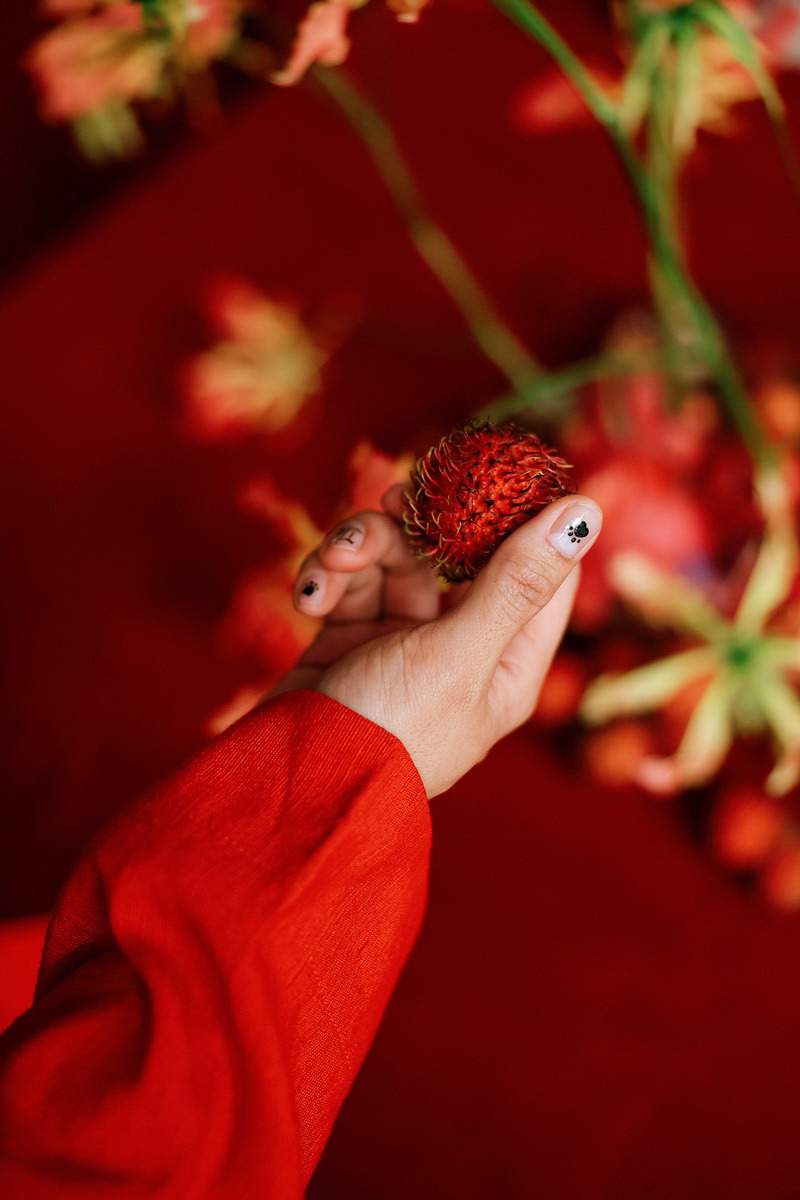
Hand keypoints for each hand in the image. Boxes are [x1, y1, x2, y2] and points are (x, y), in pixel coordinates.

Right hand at [272, 488, 601, 796]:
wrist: (293, 788)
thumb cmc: (393, 730)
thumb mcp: (460, 652)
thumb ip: (516, 578)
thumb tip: (584, 508)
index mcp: (509, 663)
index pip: (541, 573)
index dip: (523, 517)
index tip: (498, 469)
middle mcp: (461, 649)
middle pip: (458, 556)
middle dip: (424, 524)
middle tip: (400, 495)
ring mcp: (401, 644)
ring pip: (394, 561)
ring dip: (361, 547)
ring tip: (336, 559)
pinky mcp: (348, 641)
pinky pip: (347, 586)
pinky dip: (327, 579)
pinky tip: (309, 596)